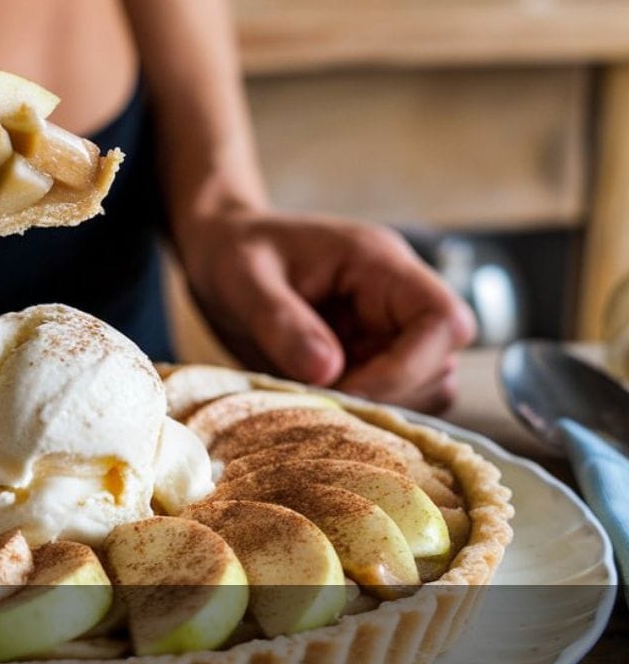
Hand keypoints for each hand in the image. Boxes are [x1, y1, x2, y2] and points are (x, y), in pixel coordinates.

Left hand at [178, 207, 475, 412]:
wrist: (218, 251)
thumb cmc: (232, 252)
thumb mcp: (244, 279)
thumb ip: (282, 322)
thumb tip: (326, 372)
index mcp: (379, 265)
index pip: (444, 320)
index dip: (408, 367)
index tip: (347, 389)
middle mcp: (394, 299)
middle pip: (440, 364)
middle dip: (387, 395)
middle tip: (320, 401)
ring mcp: (382, 332)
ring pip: (422, 389)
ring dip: (376, 408)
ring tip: (311, 400)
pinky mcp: (363, 360)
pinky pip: (387, 399)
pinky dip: (359, 413)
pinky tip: (311, 404)